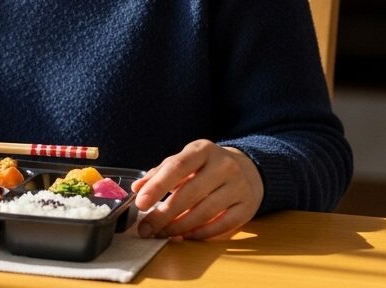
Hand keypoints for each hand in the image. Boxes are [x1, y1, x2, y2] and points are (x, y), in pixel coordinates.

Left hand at [131, 139, 263, 240]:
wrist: (248, 170)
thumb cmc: (206, 167)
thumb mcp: (185, 161)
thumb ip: (160, 173)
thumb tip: (137, 188)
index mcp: (202, 150)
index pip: (177, 167)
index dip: (157, 186)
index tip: (140, 203)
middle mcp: (223, 165)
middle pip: (189, 193)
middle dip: (164, 214)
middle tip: (146, 227)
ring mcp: (238, 186)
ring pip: (205, 212)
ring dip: (180, 226)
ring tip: (163, 233)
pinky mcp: (247, 207)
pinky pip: (222, 225)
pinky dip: (201, 233)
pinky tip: (186, 235)